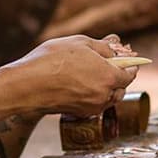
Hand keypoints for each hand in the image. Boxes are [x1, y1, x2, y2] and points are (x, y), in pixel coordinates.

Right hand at [7, 34, 136, 115]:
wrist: (26, 85)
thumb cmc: (51, 60)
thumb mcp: (80, 43)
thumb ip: (103, 47)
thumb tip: (115, 48)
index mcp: (108, 76)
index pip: (130, 74)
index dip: (131, 66)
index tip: (130, 61)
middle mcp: (103, 95)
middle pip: (121, 88)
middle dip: (119, 78)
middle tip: (110, 66)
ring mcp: (91, 107)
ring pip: (108, 98)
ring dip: (107, 88)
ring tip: (94, 75)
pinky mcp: (79, 113)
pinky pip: (95, 104)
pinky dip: (94, 96)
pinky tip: (81, 84)